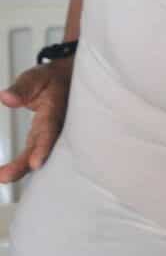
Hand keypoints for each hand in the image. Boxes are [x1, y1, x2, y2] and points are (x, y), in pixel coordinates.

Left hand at [0, 57, 72, 184]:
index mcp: (56, 112)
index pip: (49, 131)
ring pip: (38, 155)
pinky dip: (22, 166)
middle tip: (6, 177)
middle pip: (42, 150)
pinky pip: (35, 154)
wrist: (68, 81)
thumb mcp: (36, 77)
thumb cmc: (52, 80)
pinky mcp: (44, 139)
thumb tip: (5, 98)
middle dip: (25, 165)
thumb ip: (21, 88)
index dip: (43, 147)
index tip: (35, 163)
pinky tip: (7, 174)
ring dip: (21, 169)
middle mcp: (56, 127)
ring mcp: (50, 135)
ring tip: (2, 178)